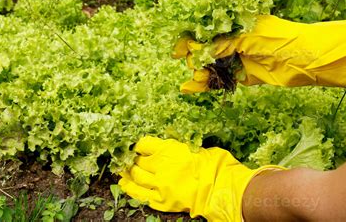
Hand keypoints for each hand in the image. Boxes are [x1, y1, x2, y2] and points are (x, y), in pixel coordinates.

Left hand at [119, 136, 283, 220]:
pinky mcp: (161, 201)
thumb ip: (176, 147)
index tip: (139, 146)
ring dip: (129, 174)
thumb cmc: (214, 164)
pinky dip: (131, 189)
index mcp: (169, 149)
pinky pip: (140, 195)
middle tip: (131, 159)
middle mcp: (160, 165)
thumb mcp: (193, 146)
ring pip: (136, 177)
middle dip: (133, 160)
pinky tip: (125, 185)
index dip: (139, 145)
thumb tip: (166, 147)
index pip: (144, 144)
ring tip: (124, 171)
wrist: (221, 188)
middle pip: (138, 161)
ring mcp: (159, 185)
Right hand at [174, 15, 345, 93]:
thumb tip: (197, 52)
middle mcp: (234, 40)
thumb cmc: (280, 39)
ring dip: (201, 73)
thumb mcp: (249, 38)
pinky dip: (209, 84)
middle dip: (196, 59)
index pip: (206, 31)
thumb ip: (223, 44)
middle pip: (206, 50)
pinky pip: (222, 78)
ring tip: (194, 81)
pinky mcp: (243, 75)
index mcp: (235, 24)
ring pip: (212, 65)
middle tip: (194, 67)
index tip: (177, 51)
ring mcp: (238, 58)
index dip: (190, 40)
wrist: (307, 59)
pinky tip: (194, 87)